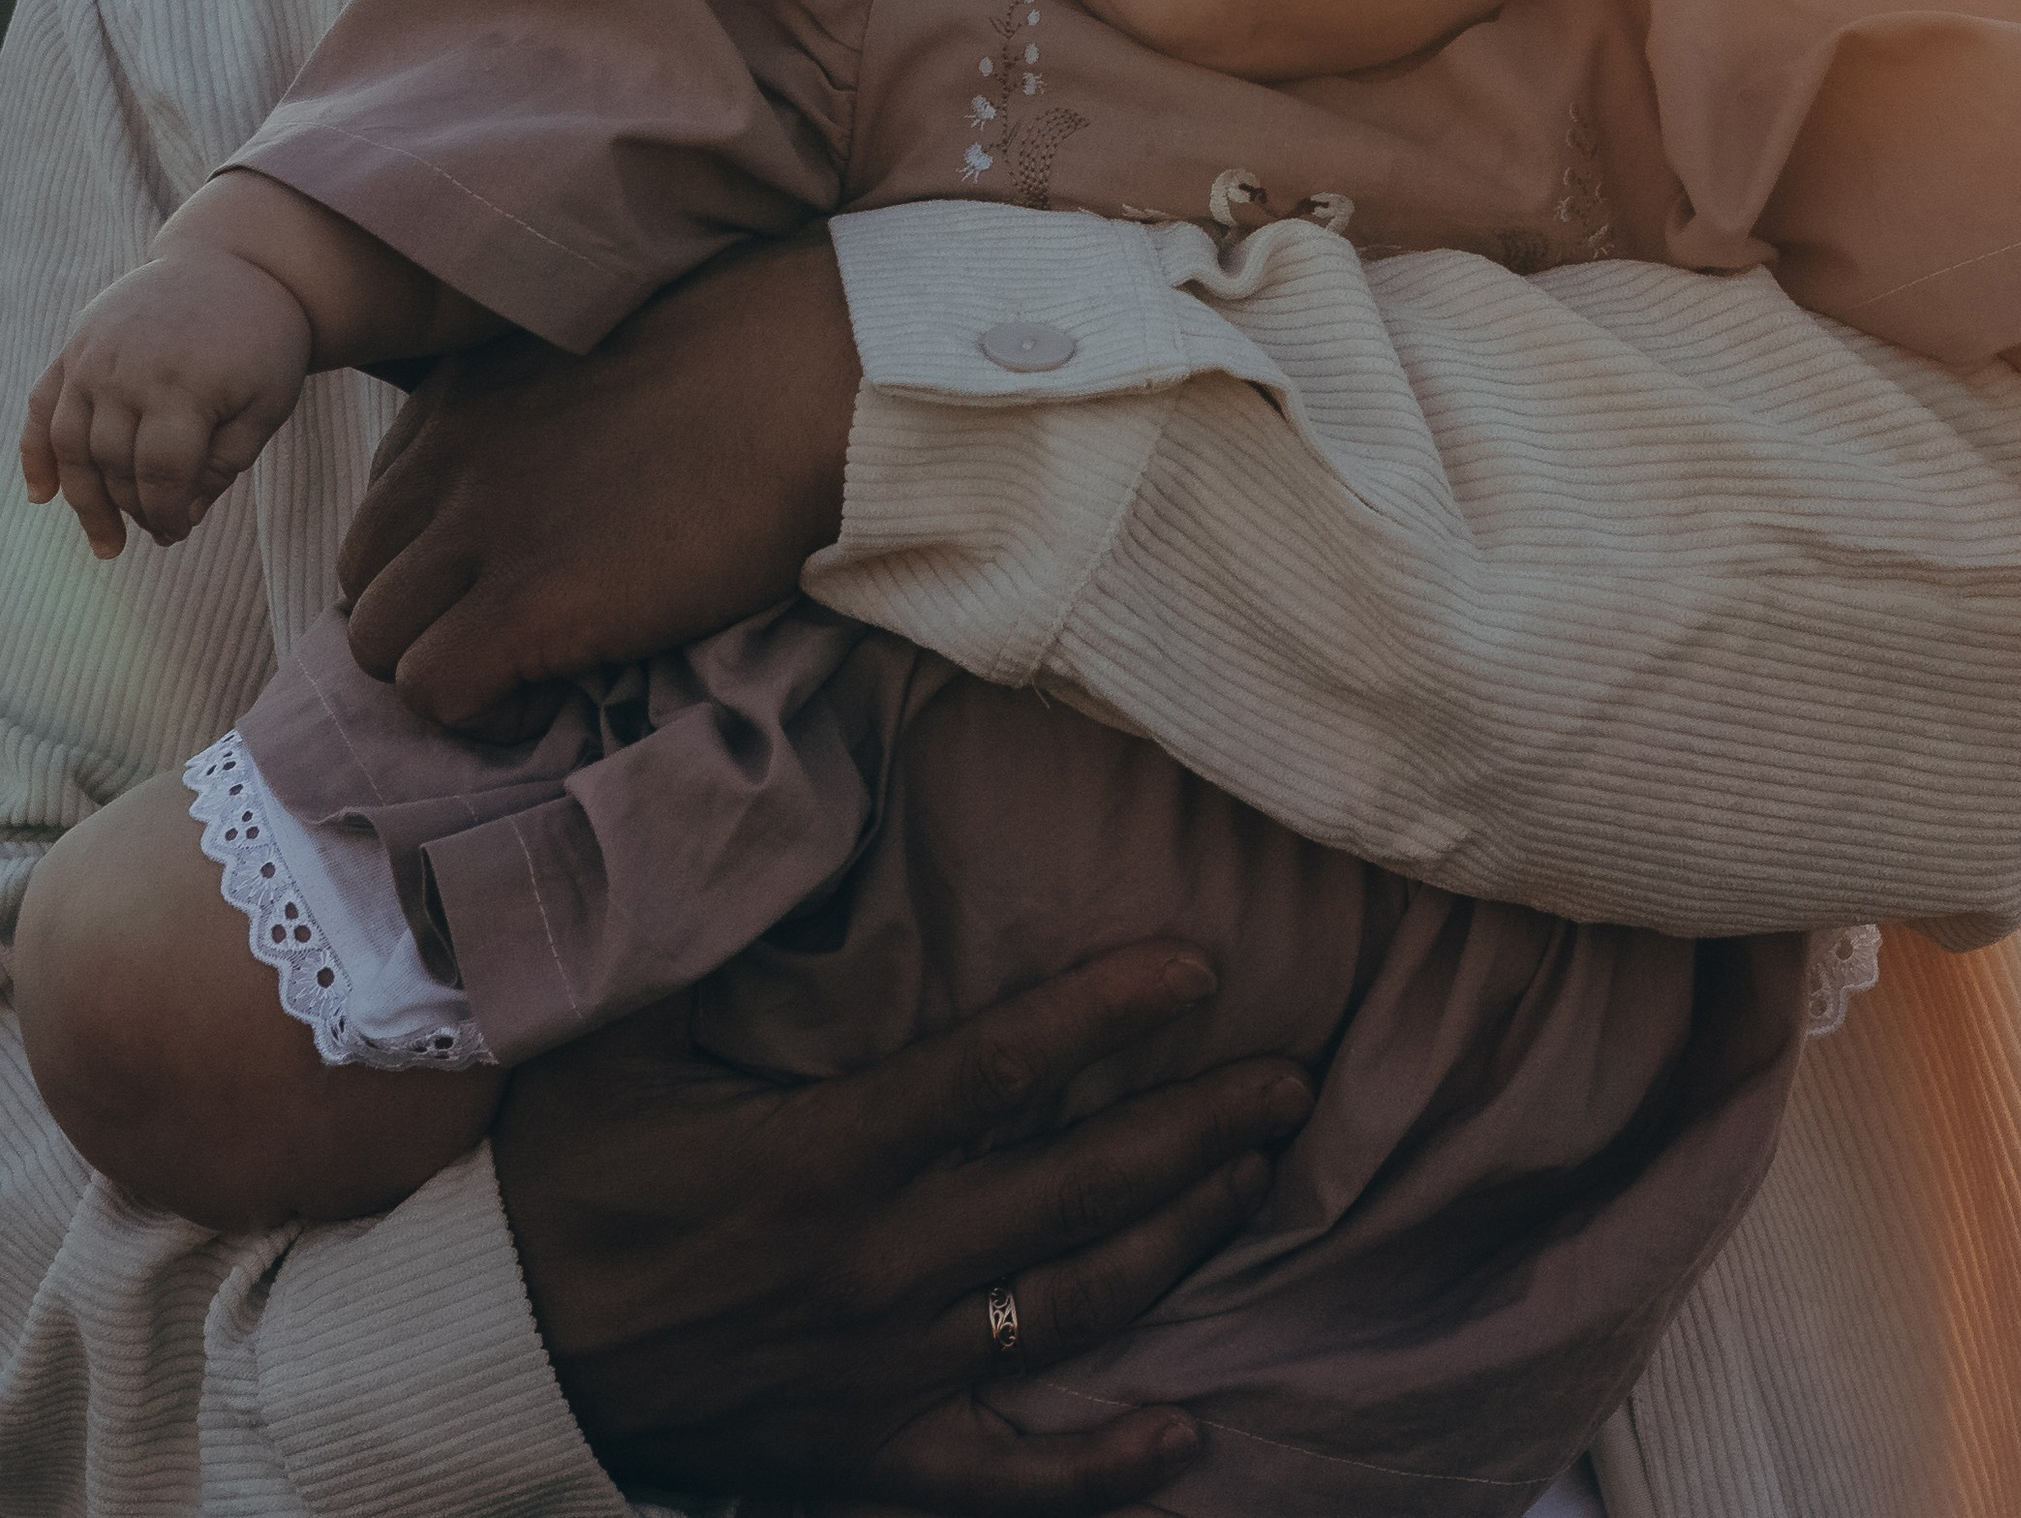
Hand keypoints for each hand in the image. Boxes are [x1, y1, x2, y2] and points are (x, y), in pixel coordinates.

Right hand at [20, 256, 312, 554]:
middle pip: (114, 464)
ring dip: (83, 500)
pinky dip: (34, 452)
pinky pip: (41, 404)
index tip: (177, 534)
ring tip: (106, 541)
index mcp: (185, 384)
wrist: (233, 261)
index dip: (166, 514)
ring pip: (71, 445)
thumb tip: (180, 518)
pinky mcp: (76, 344)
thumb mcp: (268, 402)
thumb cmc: (260, 340)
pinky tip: (44, 495)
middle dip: (134, 509)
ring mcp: (94, 355)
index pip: (161, 474)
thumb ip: (226, 463)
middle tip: (156, 532)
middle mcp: (128, 369)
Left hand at [340, 227, 854, 728]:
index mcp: (469, 393)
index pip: (386, 506)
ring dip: (446, 667)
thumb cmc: (758, 356)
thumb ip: (552, 407)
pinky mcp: (527, 603)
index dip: (437, 559)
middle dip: (426, 619)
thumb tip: (569, 466)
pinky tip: (551, 699)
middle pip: (365, 577)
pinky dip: (481, 715)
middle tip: (514, 637)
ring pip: (378, 641)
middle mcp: (452, 456)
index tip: (508, 577)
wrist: (817, 372)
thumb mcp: (610, 358)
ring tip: (533, 671)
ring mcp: (482, 529)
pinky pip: (436, 691)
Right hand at [492, 941, 1312, 1509]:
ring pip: (1068, 1313)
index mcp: (824, 1158)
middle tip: (1290, 1084)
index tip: (1200, 967)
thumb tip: (785, 810)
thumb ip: (719, 937)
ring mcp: (881, 1377)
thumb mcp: (621, 1039)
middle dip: (1195, 1133)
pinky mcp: (866, 1457)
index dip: (1109, 1015)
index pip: (1001, 1070)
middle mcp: (876, 1270)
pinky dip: (1103, 1469)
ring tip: (1254, 1185)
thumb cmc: (558, 1177)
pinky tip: (1185, 1439)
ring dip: (1174, 1246)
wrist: (489, 1358)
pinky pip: (1008, 1477)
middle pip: (1074, 1193)